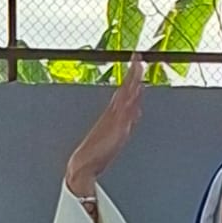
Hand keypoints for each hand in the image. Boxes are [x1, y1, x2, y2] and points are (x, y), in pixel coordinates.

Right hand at [64, 56, 144, 197]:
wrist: (83, 166)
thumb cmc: (96, 154)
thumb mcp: (114, 135)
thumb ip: (126, 122)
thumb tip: (137, 111)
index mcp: (113, 115)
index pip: (125, 91)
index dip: (131, 76)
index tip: (136, 62)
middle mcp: (114, 114)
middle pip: (126, 89)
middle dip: (133, 73)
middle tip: (138, 57)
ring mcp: (115, 120)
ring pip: (126, 96)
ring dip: (133, 80)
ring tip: (138, 65)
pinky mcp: (116, 128)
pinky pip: (126, 109)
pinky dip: (131, 98)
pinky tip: (137, 88)